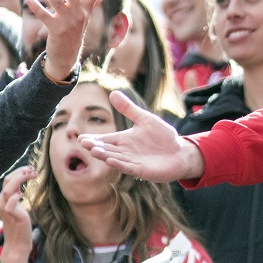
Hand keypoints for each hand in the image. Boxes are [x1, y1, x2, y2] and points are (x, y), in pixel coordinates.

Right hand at [0, 166, 35, 262]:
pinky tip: (22, 194)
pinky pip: (9, 205)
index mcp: (4, 199)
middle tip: (33, 170)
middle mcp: (2, 203)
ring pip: (7, 190)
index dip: (19, 172)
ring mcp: (6, 210)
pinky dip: (15, 197)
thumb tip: (19, 187)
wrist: (18, 244)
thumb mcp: (18, 209)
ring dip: (20, 180)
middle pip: (7, 181)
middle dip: (20, 172)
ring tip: (32, 175)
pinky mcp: (12, 217)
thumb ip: (16, 198)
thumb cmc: (20, 227)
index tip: (31, 169)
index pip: (8, 180)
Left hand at [28, 0, 110, 82]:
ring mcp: (67, 22)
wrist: (68, 54)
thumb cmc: (76, 29)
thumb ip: (96, 0)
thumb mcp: (86, 14)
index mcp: (85, 8)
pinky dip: (37, 8)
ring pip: (56, 2)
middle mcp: (78, 13)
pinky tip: (29, 0)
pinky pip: (45, 17)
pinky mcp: (56, 30)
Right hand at [82, 91, 204, 181]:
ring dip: (105, 156)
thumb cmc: (163, 136)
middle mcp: (125, 152)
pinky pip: (128, 167)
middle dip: (96, 147)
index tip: (81, 138)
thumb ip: (129, 109)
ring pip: (115, 159)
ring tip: (94, 151)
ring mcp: (132, 162)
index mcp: (123, 140)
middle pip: (107, 150)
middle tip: (84, 143)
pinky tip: (111, 161)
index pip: (104, 140)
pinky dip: (120, 164)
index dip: (93, 139)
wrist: (180, 152)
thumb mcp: (145, 119)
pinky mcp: (142, 170)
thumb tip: (113, 92)